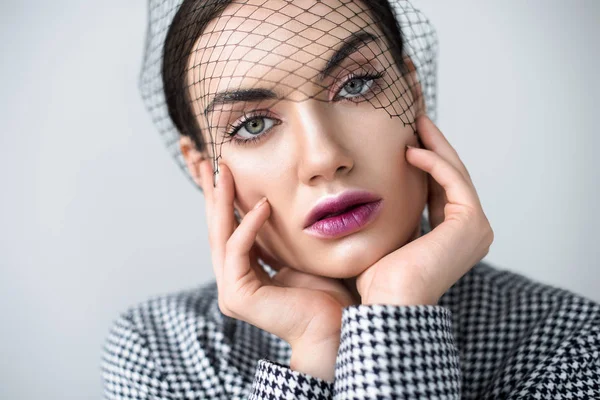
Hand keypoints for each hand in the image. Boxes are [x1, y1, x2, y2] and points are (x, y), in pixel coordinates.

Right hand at [199, 159, 355, 380]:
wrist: (336, 326)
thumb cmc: (323, 292)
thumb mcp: (294, 252)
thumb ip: (276, 235)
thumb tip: (269, 203)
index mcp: (242, 270)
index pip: (227, 226)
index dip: (220, 196)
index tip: (218, 166)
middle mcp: (231, 279)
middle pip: (216, 226)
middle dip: (210, 191)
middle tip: (206, 158)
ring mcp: (230, 289)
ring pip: (221, 235)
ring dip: (222, 200)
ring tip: (224, 169)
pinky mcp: (237, 295)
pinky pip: (238, 251)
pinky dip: (250, 226)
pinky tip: (263, 204)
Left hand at [356, 115, 494, 305]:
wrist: (389, 301)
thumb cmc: (380, 279)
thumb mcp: (389, 235)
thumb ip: (394, 213)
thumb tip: (377, 192)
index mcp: (454, 236)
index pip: (440, 189)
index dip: (425, 162)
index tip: (407, 139)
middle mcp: (472, 231)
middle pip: (451, 177)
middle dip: (433, 145)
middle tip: (415, 119)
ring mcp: (476, 227)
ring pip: (455, 173)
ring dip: (435, 145)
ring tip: (415, 121)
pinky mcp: (472, 221)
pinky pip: (453, 180)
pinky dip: (434, 161)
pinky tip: (411, 150)